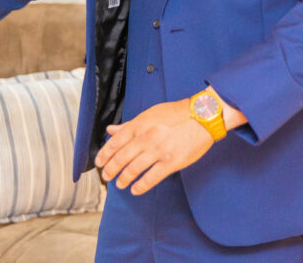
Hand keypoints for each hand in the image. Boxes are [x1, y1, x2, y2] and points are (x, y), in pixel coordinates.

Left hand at [94, 99, 213, 194]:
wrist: (203, 116)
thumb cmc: (177, 114)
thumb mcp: (151, 114)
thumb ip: (130, 124)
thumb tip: (111, 130)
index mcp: (140, 124)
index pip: (115, 142)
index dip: (104, 155)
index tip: (99, 163)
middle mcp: (146, 138)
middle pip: (121, 158)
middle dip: (110, 170)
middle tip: (106, 176)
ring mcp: (158, 151)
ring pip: (133, 170)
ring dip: (123, 179)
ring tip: (120, 184)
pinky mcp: (171, 162)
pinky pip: (151, 178)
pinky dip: (140, 186)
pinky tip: (135, 190)